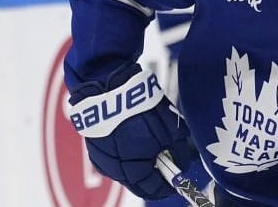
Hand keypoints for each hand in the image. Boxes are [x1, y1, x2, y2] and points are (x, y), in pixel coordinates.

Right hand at [67, 63, 192, 199]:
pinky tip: (134, 138)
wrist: (109, 88)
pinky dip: (126, 153)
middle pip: (139, 183)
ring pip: (125, 171)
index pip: (154, 190)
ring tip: (151, 145)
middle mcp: (114, 171)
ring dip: (139, 163)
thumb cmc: (142, 110)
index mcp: (134, 171)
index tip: (178, 178)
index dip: (169, 185)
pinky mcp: (94, 147)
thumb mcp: (173, 131)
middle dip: (154, 174)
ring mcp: (101, 160)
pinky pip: (113, 158)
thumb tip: (182, 164)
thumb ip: (179, 152)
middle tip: (167, 160)